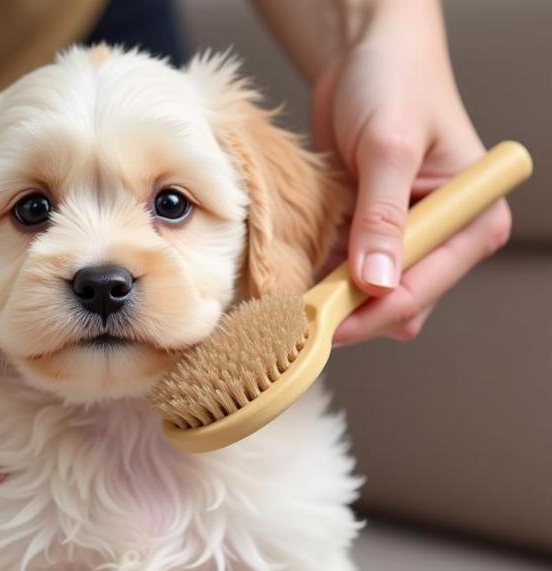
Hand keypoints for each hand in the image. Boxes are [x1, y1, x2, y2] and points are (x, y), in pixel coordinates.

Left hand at [310, 4, 511, 343]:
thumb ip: (382, 216)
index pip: (422, 290)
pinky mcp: (368, 238)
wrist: (364, 55)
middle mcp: (442, 240)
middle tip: (300, 311)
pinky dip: (317, 279)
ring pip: (366, 299)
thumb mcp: (388, 147)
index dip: (374, 313)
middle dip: (350, 311)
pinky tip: (292, 271)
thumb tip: (376, 281)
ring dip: (328, 298)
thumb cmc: (393, 83)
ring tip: (290, 290)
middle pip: (396, 307)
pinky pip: (341, 276)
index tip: (326, 324)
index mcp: (470, 221)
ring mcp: (403, 242)